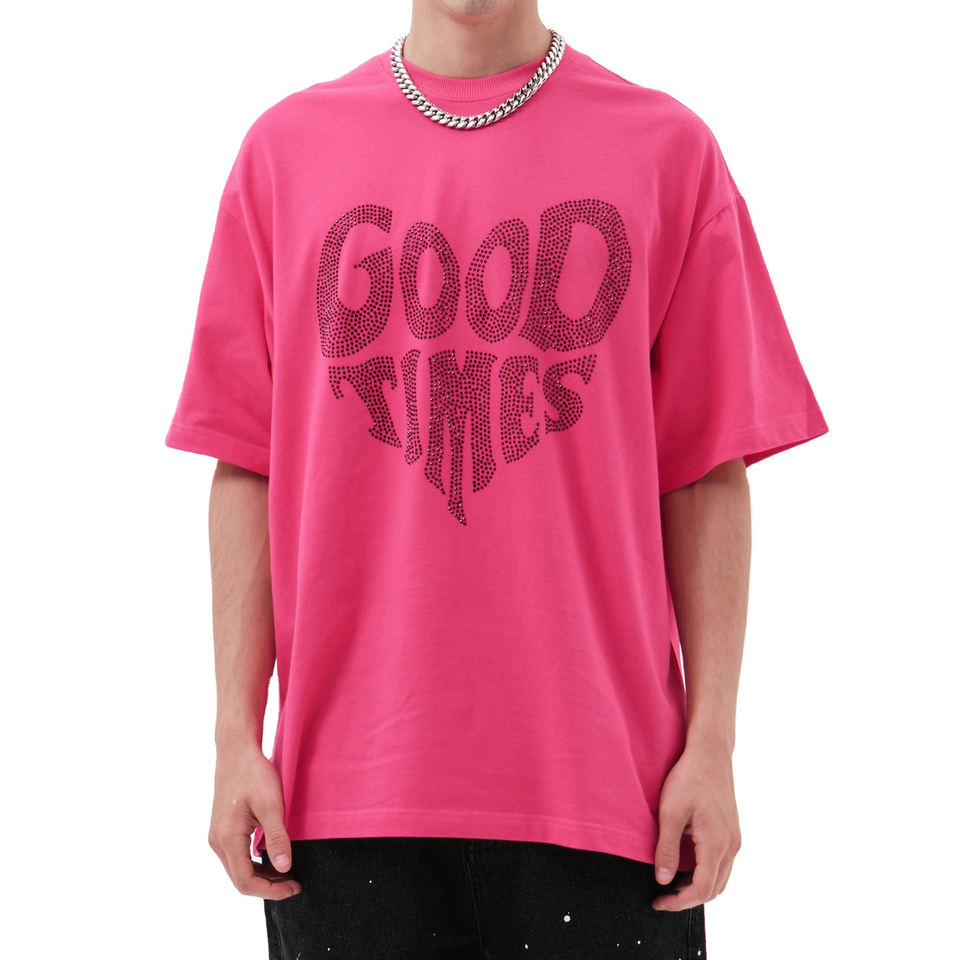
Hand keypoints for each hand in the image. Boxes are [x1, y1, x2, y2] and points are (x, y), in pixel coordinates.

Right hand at [208, 741, 301, 899]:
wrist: (236, 750)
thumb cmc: (253, 773)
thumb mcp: (271, 804)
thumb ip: (277, 837)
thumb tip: (283, 868)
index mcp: (228, 838)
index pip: (246, 880)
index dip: (271, 890)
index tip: (294, 887)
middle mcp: (218, 841)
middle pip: (240, 879)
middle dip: (267, 886)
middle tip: (294, 884)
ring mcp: (218, 835)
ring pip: (237, 869)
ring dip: (261, 876)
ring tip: (287, 873)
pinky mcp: (222, 829)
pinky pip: (236, 856)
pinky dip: (254, 864)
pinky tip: (272, 858)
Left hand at [650, 736, 740, 909]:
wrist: (710, 752)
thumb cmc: (688, 778)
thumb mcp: (670, 813)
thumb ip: (667, 849)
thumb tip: (663, 880)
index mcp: (716, 843)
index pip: (701, 889)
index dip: (679, 902)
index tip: (658, 902)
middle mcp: (731, 846)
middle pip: (714, 889)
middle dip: (688, 899)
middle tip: (662, 897)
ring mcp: (734, 838)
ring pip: (720, 878)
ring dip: (698, 887)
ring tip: (671, 884)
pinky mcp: (732, 831)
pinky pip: (723, 864)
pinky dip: (706, 873)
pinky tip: (686, 865)